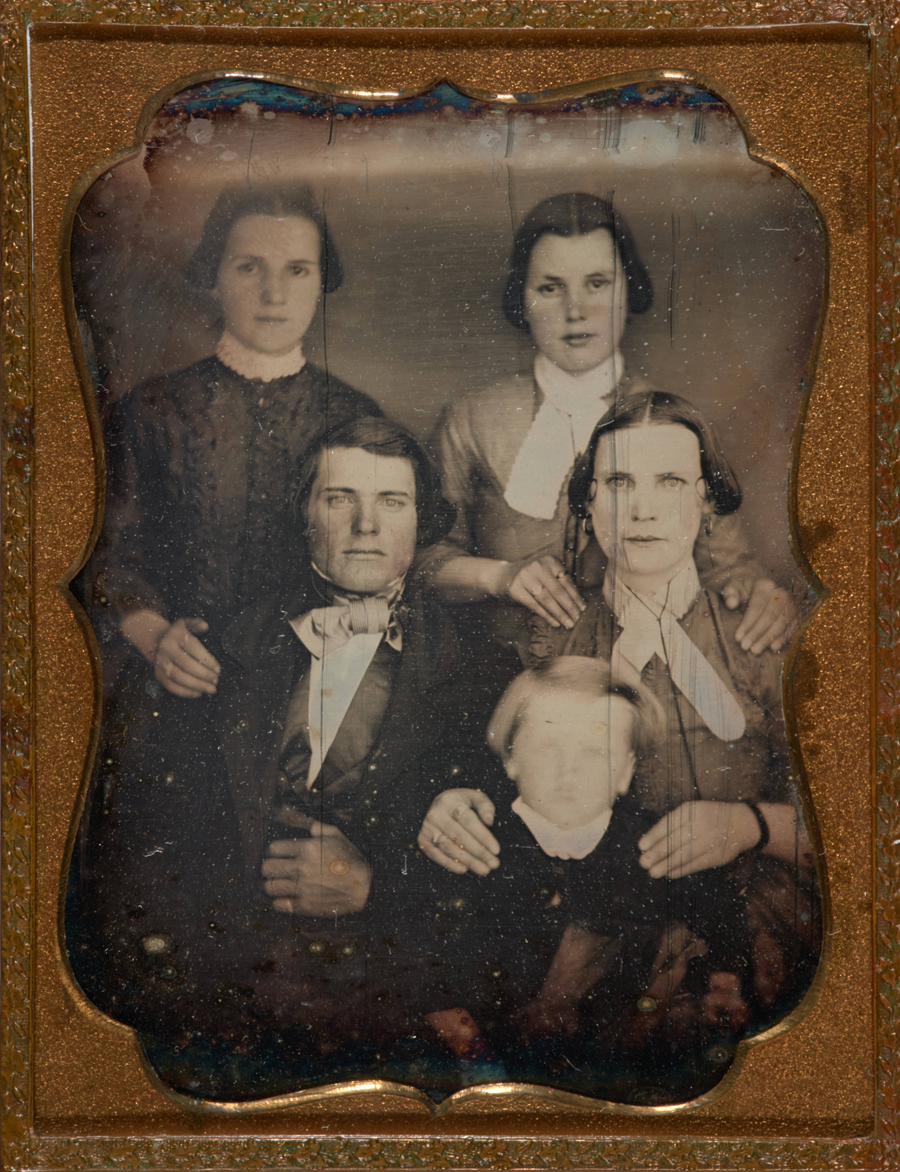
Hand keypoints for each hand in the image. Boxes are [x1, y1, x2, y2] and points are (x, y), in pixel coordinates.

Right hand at [153, 617, 220, 697]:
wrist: (157, 641)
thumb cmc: (178, 634)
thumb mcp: (186, 624)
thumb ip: (196, 623)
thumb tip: (205, 626)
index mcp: (175, 636)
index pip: (194, 649)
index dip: (207, 661)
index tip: (218, 669)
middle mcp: (166, 649)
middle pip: (187, 665)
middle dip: (204, 675)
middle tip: (216, 681)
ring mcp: (160, 663)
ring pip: (179, 678)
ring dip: (197, 685)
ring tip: (211, 689)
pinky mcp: (158, 675)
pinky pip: (172, 687)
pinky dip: (186, 692)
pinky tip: (198, 693)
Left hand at [262, 823, 370, 915]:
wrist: (364, 887)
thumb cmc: (352, 859)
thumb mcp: (337, 836)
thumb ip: (318, 828)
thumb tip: (306, 825)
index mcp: (307, 848)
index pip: (274, 848)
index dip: (273, 851)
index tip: (276, 854)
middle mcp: (300, 867)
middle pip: (268, 867)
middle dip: (268, 867)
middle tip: (272, 869)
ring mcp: (301, 887)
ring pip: (270, 887)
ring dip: (270, 885)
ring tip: (274, 884)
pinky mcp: (304, 905)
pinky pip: (279, 905)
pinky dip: (278, 902)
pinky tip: (283, 898)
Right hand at [418, 789, 499, 875]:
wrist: (440, 804)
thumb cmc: (462, 803)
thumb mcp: (475, 797)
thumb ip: (486, 807)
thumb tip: (489, 823)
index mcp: (451, 801)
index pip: (469, 821)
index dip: (484, 837)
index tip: (497, 850)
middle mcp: (436, 813)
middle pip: (460, 837)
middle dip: (479, 853)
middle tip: (493, 864)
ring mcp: (427, 827)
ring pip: (449, 847)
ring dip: (468, 861)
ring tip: (483, 870)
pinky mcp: (422, 838)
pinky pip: (435, 854)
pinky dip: (448, 863)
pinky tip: (464, 869)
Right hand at [500, 556, 583, 629]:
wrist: (503, 576)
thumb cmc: (533, 578)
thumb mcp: (548, 574)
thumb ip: (561, 584)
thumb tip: (580, 605)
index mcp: (549, 561)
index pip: (566, 581)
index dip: (576, 597)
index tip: (583, 610)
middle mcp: (537, 566)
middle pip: (557, 590)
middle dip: (569, 607)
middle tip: (578, 620)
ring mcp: (525, 577)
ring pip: (546, 599)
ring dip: (559, 614)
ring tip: (568, 624)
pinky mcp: (515, 589)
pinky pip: (534, 605)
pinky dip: (547, 616)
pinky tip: (555, 623)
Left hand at [638, 801, 762, 878]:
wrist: (742, 823)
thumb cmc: (709, 816)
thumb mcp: (693, 810)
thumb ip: (674, 822)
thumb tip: (651, 840)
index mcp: (691, 811)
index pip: (668, 824)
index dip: (654, 836)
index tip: (641, 846)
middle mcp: (699, 825)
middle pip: (674, 841)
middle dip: (657, 853)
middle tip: (643, 862)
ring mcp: (708, 841)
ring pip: (684, 855)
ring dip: (666, 865)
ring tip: (652, 872)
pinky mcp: (715, 856)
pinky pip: (695, 864)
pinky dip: (682, 870)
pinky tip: (669, 873)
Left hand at [723, 577, 798, 653]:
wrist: (766, 591)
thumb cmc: (746, 591)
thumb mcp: (735, 587)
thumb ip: (730, 594)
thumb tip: (731, 604)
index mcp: (765, 586)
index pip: (757, 607)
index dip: (747, 623)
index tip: (737, 637)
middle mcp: (781, 594)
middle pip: (769, 617)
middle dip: (756, 634)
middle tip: (744, 647)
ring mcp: (792, 605)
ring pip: (780, 625)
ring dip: (767, 639)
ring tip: (754, 651)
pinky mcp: (797, 616)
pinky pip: (792, 629)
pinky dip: (783, 639)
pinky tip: (772, 648)